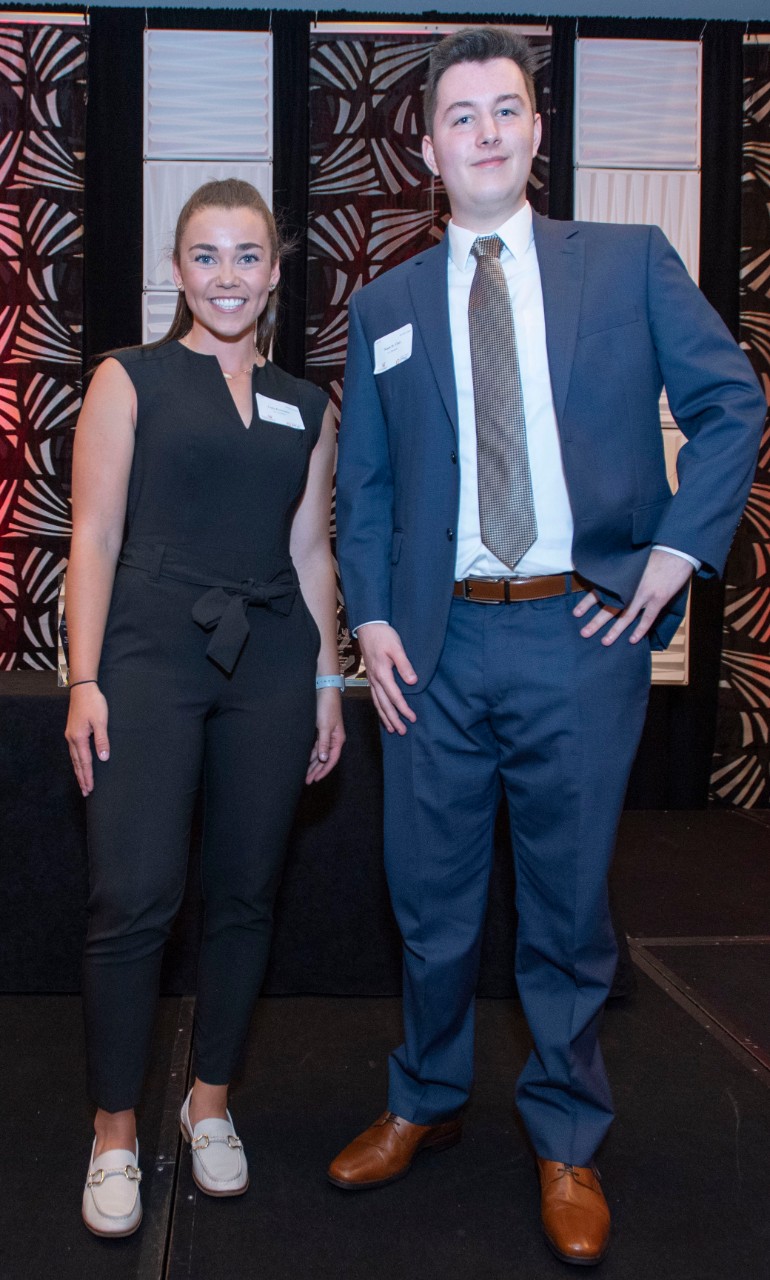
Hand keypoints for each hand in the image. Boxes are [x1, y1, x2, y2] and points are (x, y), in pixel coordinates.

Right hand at [64, 684, 109, 795]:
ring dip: (78, 771)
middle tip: (85, 792)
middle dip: (81, 778)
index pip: (84, 762)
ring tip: (82, 782)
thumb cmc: (93, 703)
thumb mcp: (101, 721)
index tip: (90, 789)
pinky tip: (79, 764)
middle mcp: (72, 738)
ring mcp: (70, 735)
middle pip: (77, 763)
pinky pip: (74, 751)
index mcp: (79, 738)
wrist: (82, 688)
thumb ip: (102, 741)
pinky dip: (77, 761)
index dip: (88, 776)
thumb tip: (103, 758)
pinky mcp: (72, 731)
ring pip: (74, 758)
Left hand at [306, 687, 344, 782]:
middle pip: (326, 759)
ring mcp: (327, 735)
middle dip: (317, 770)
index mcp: (338, 739)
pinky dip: (311, 754)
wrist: (324, 690)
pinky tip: (305, 760)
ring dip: (313, 764)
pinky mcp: (321, 730)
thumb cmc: (326, 707)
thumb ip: (323, 743)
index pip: (332, 760)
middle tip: (307, 781)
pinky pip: (316, 746)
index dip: (324, 770)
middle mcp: (334, 739)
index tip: (315, 779)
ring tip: (305, 774)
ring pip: (320, 754)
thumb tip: (323, 759)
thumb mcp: (324, 726)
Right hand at [357, 623, 417, 733]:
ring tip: (392, 729)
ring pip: (378, 703)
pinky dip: (379, 708)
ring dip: (385, 717)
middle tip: (402, 731)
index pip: (394, 696)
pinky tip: (383, 713)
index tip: (412, 718)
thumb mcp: (397, 648)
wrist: (368, 627)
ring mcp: (371, 679)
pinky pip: (374, 697)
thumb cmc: (383, 636)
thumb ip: (404, 665)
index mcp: (382, 673)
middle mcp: (375, 679)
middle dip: (393, 719)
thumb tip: (412, 682)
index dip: (403, 709)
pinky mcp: (371, 677)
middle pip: (384, 704)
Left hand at [573, 549, 693, 645]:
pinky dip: (640, 630)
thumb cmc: (654, 552)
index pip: (600, 590)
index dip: (587, 603)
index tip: (576, 613)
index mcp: (622, 577)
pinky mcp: (659, 598)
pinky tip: (632, 640)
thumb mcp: (632, 560)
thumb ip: (621, 572)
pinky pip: (648, 618)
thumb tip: (608, 579)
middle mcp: (630, 587)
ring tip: (605, 642)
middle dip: (596, 622)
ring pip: (626, 616)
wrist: (675, 550)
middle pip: (610, 607)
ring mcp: (645, 594)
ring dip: (615, 630)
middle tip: (584, 633)